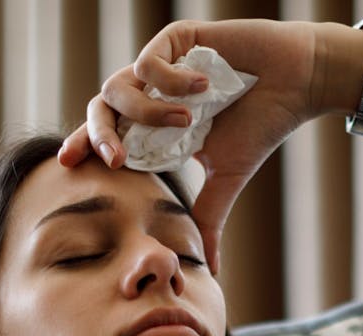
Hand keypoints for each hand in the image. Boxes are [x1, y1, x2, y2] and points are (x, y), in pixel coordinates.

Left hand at [57, 19, 352, 274]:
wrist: (296, 84)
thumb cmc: (261, 126)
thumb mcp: (226, 178)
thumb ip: (207, 217)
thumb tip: (212, 269)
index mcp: (154, 125)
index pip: (108, 135)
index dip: (84, 146)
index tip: (67, 165)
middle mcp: (151, 93)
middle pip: (99, 109)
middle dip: (99, 136)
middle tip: (114, 160)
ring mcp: (161, 64)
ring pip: (118, 85)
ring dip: (147, 111)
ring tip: (187, 122)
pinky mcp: (175, 39)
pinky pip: (149, 62)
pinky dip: (171, 81)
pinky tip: (205, 88)